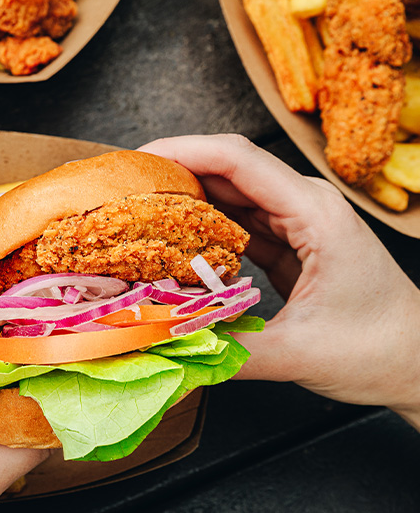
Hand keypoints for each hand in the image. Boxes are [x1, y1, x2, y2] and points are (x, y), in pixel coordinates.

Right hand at [139, 135, 419, 427]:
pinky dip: (201, 231)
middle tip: (122, 193)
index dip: (182, 150)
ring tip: (137, 214)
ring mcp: (296, 224)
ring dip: (183, 201)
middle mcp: (303, 207)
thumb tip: (166, 346)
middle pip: (227, 169)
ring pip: (229, 196)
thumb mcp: (300, 355)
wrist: (419, 362)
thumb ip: (230, 350)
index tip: (136, 161)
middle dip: (172, 173)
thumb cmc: (379, 350)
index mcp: (313, 213)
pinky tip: (171, 245)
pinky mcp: (289, 245)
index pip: (238, 159)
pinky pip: (236, 225)